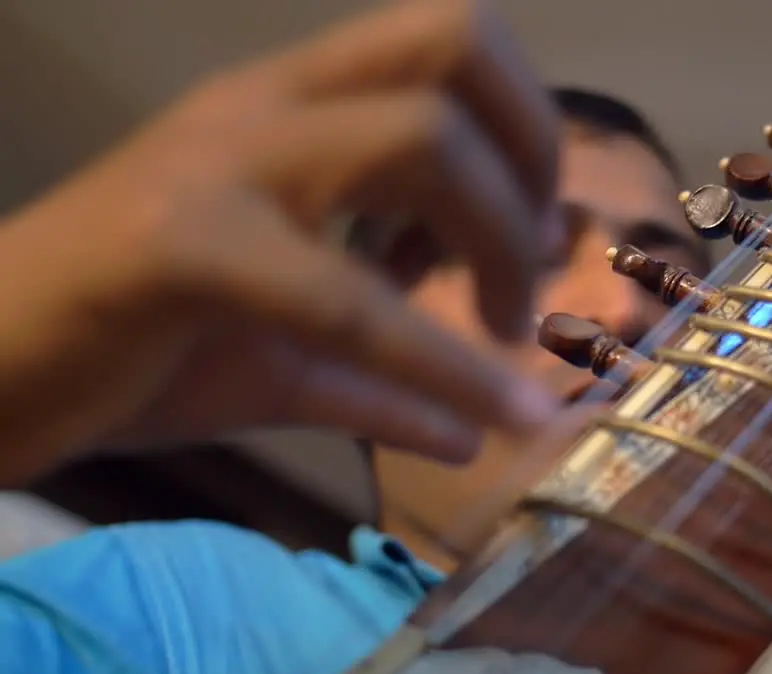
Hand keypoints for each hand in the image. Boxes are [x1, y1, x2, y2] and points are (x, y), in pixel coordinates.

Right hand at [0, 0, 562, 485]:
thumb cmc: (133, 346)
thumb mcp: (285, 359)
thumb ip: (386, 379)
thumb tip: (476, 436)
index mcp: (292, 108)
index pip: (448, 34)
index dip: (527, 120)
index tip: (540, 223)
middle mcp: (265, 108)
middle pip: (451, 48)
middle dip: (532, 160)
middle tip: (534, 267)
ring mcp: (220, 162)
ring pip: (417, 136)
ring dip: (500, 240)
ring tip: (506, 332)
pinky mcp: (181, 243)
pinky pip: (348, 297)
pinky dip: (443, 366)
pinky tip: (492, 423)